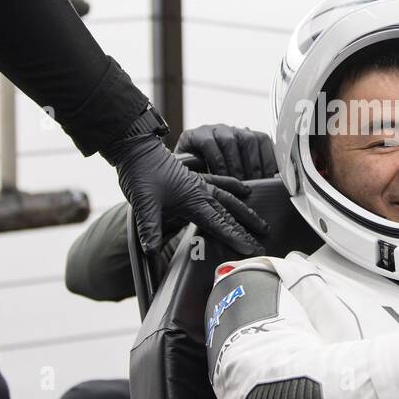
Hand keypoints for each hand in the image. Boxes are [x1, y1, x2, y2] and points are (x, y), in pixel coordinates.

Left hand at [106, 133, 266, 255]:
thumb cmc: (141, 173)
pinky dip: (234, 187)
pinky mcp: (195, 178)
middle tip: (262, 241)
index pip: (218, 222)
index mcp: (192, 198)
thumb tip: (151, 249)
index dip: (234, 236)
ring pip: (230, 198)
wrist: (136, 149)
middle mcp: (201, 190)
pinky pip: (222, 183)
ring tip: (260, 222)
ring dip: (245, 211)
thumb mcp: (143, 202)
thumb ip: (150, 227)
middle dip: (247, 228)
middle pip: (229, 213)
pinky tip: (244, 190)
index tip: (249, 248)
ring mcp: (200, 183)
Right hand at [175, 123, 277, 180]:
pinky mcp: (195, 134)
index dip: (269, 159)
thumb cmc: (213, 179)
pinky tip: (219, 176)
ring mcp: (213, 130)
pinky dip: (217, 162)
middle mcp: (231, 130)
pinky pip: (210, 144)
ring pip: (230, 141)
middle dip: (253, 165)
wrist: (179, 175)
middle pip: (249, 140)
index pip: (263, 140)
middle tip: (253, 185)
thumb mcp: (237, 177)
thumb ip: (253, 177)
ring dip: (235, 165)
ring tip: (237, 184)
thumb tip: (274, 185)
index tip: (272, 178)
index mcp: (245, 136)